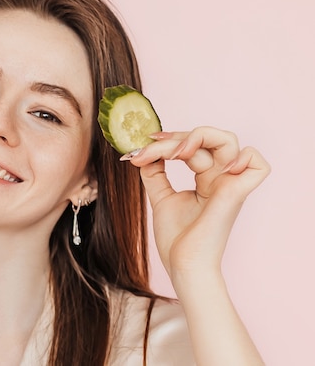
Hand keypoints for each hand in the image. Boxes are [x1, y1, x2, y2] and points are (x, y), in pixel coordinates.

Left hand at [126, 127, 270, 279]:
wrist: (182, 264)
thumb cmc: (177, 239)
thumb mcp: (161, 198)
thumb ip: (155, 173)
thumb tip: (145, 152)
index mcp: (207, 178)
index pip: (193, 145)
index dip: (170, 139)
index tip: (144, 145)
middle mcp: (221, 178)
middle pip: (208, 138)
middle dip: (176, 137)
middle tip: (151, 148)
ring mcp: (229, 184)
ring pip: (229, 141)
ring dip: (199, 137)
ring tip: (175, 153)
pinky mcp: (235, 194)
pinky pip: (258, 166)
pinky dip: (243, 157)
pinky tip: (213, 165)